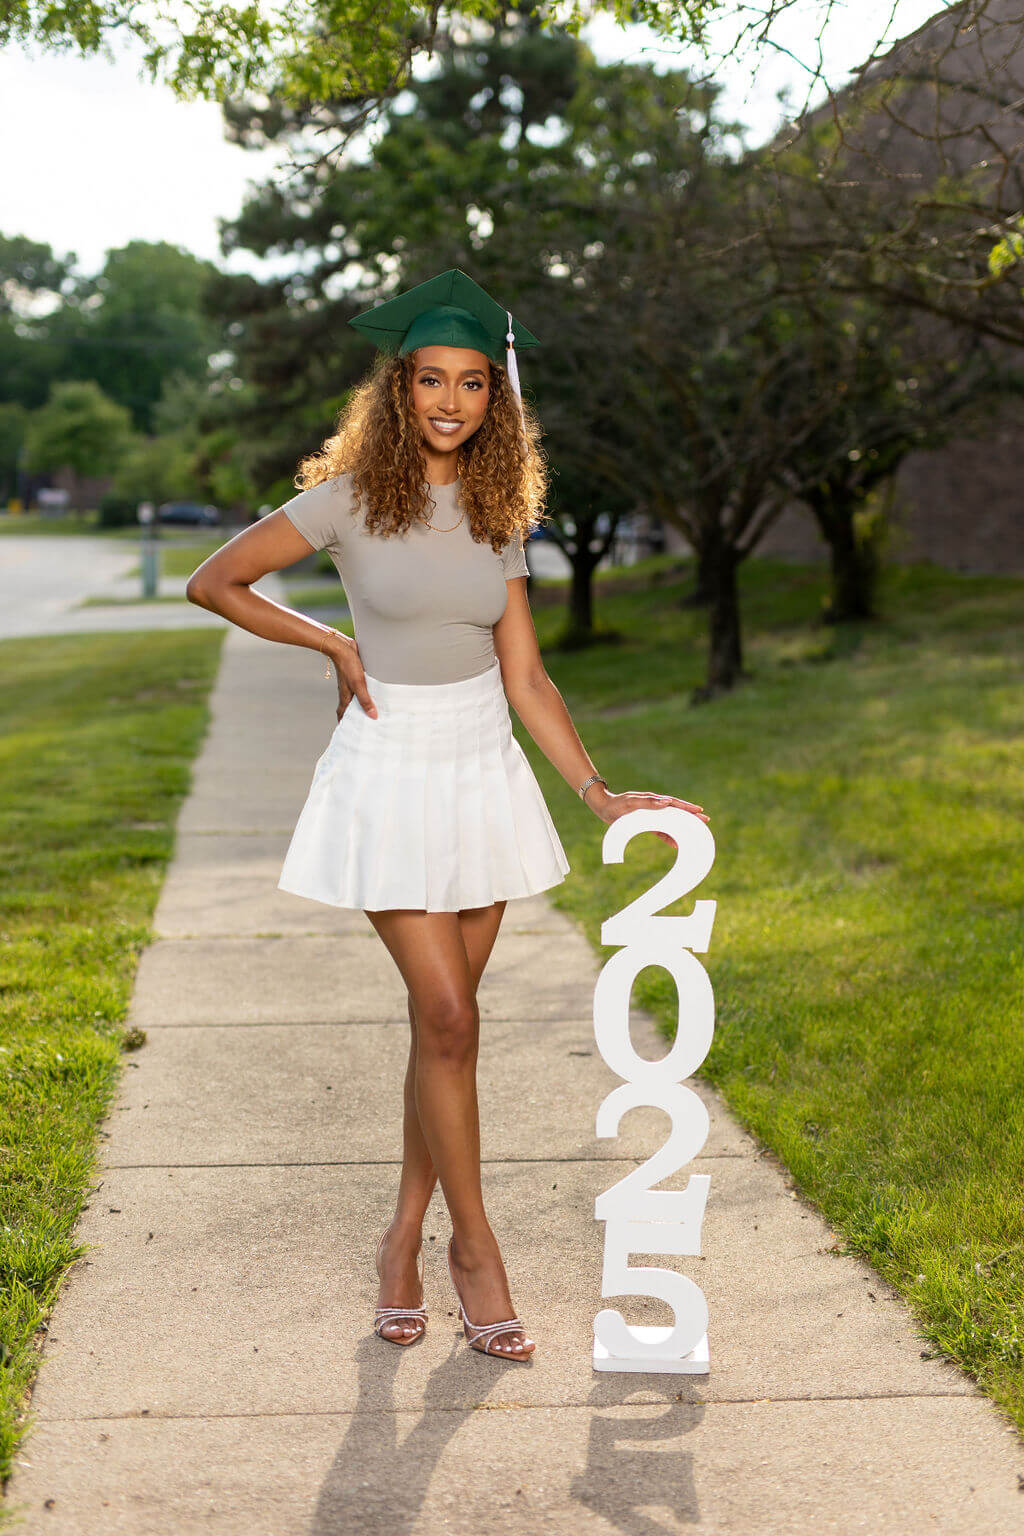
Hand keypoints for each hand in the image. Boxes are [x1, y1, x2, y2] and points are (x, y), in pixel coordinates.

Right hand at [325, 633, 376, 721]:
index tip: (350, 734)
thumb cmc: (348, 665)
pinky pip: (360, 689)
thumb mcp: (359, 684)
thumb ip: (365, 700)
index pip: (343, 715)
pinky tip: (373, 694)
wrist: (342, 647)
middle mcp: (346, 692)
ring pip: (355, 699)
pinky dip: (365, 694)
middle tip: (365, 725)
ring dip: (361, 705)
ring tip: (372, 712)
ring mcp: (350, 684)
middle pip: (349, 708)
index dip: (345, 724)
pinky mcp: (354, 676)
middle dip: (355, 717)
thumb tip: (373, 716)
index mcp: (345, 697)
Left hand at [584, 787, 708, 847]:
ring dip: (682, 827)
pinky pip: (661, 831)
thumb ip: (648, 802)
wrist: (604, 808)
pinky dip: (669, 837)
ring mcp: (652, 815)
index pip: (674, 804)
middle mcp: (655, 807)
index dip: (687, 808)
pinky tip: (676, 844)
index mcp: (653, 800)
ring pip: (671, 822)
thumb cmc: (617, 804)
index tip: (700, 811)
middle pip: (677, 812)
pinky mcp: (647, 823)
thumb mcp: (631, 802)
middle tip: (705, 821)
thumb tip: (666, 802)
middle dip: (691, 817)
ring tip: (695, 833)